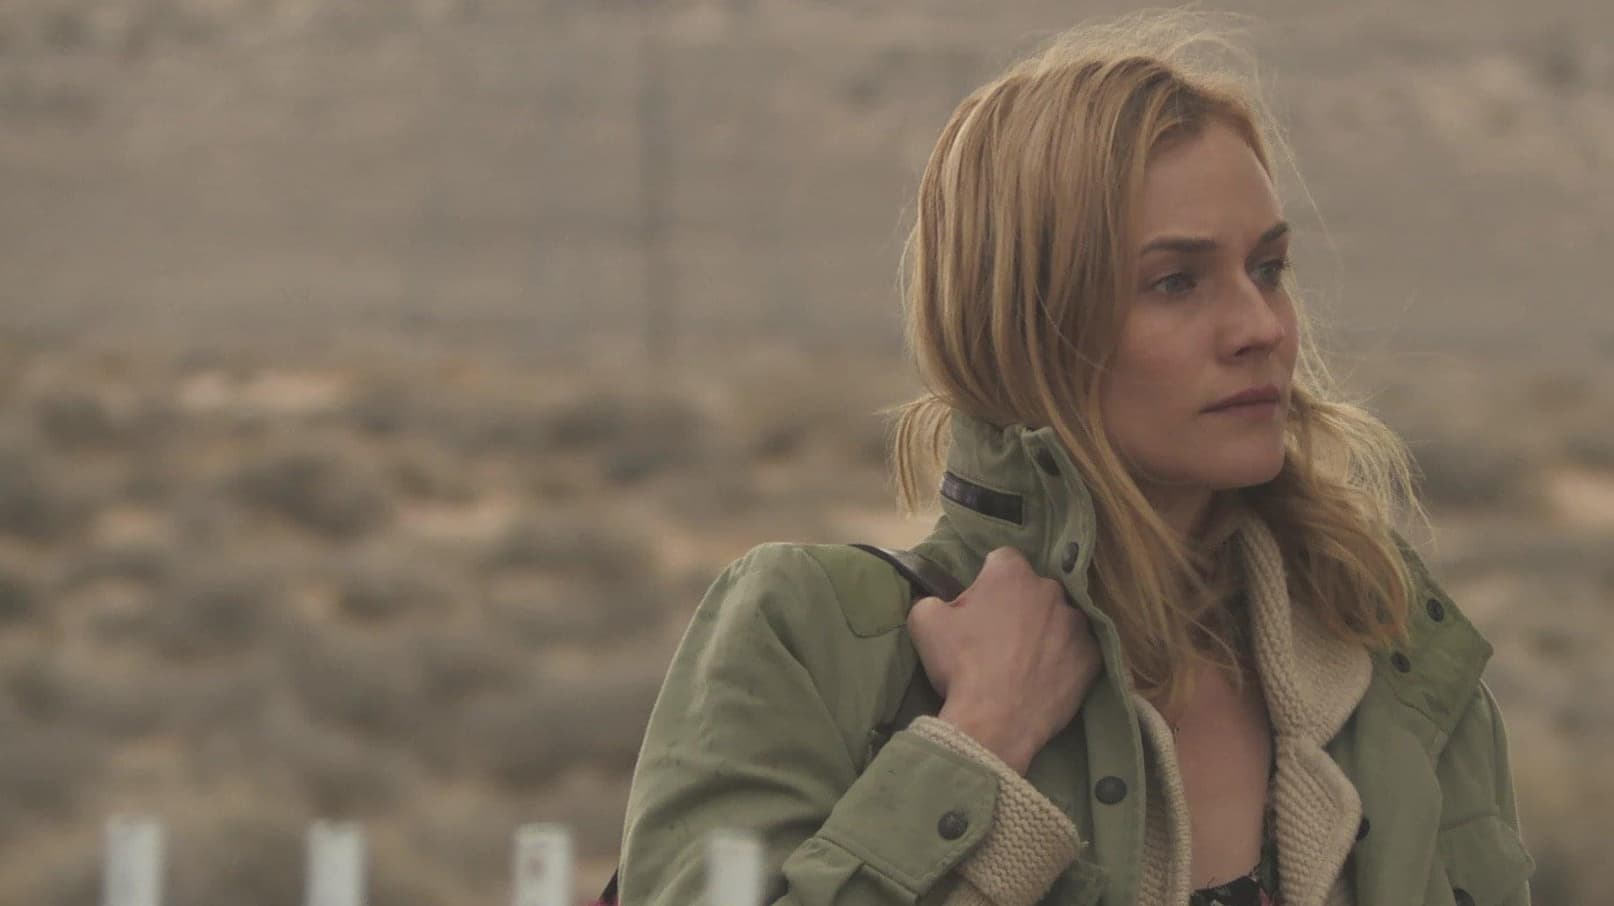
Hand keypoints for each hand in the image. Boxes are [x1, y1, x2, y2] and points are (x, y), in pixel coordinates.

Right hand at [906, 546, 1101, 773]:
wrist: (996, 721)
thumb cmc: (960, 665)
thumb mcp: (924, 622)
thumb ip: (932, 599)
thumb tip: (939, 601)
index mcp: (1011, 574)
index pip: (1001, 560)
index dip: (987, 581)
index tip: (978, 605)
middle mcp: (1050, 590)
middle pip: (1032, 589)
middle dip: (1018, 605)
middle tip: (997, 638)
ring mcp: (1076, 624)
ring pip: (1058, 619)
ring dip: (1044, 631)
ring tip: (1023, 663)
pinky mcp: (1092, 657)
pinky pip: (1077, 651)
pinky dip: (1064, 660)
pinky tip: (1044, 679)